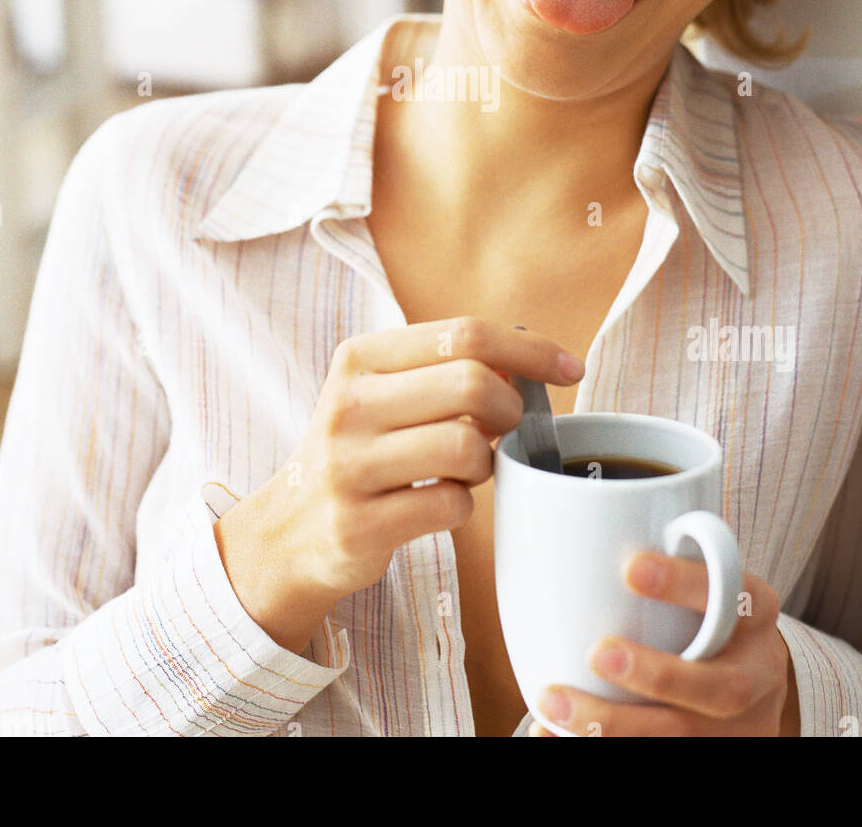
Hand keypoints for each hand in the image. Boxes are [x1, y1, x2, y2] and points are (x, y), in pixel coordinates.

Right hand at [214, 317, 581, 653]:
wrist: (291, 529)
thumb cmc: (362, 451)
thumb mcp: (385, 392)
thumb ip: (448, 368)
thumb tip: (529, 360)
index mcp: (361, 357)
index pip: (465, 332)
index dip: (530, 349)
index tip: (570, 368)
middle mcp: (349, 404)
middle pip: (472, 383)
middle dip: (511, 409)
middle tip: (507, 428)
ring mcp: (349, 466)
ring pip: (466, 446)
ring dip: (486, 462)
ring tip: (467, 468)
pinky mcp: (358, 524)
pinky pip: (450, 505)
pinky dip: (462, 505)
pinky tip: (441, 502)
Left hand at [530, 553, 798, 736]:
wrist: (751, 680)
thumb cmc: (705, 615)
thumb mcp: (704, 579)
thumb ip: (663, 550)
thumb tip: (561, 513)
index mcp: (757, 612)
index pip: (736, 593)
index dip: (686, 583)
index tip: (630, 567)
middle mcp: (758, 673)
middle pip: (720, 686)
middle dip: (657, 674)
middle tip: (597, 653)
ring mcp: (741, 726)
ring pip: (686, 735)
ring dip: (615, 725)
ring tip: (554, 703)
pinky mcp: (715, 753)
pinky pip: (663, 757)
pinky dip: (601, 749)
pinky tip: (550, 735)